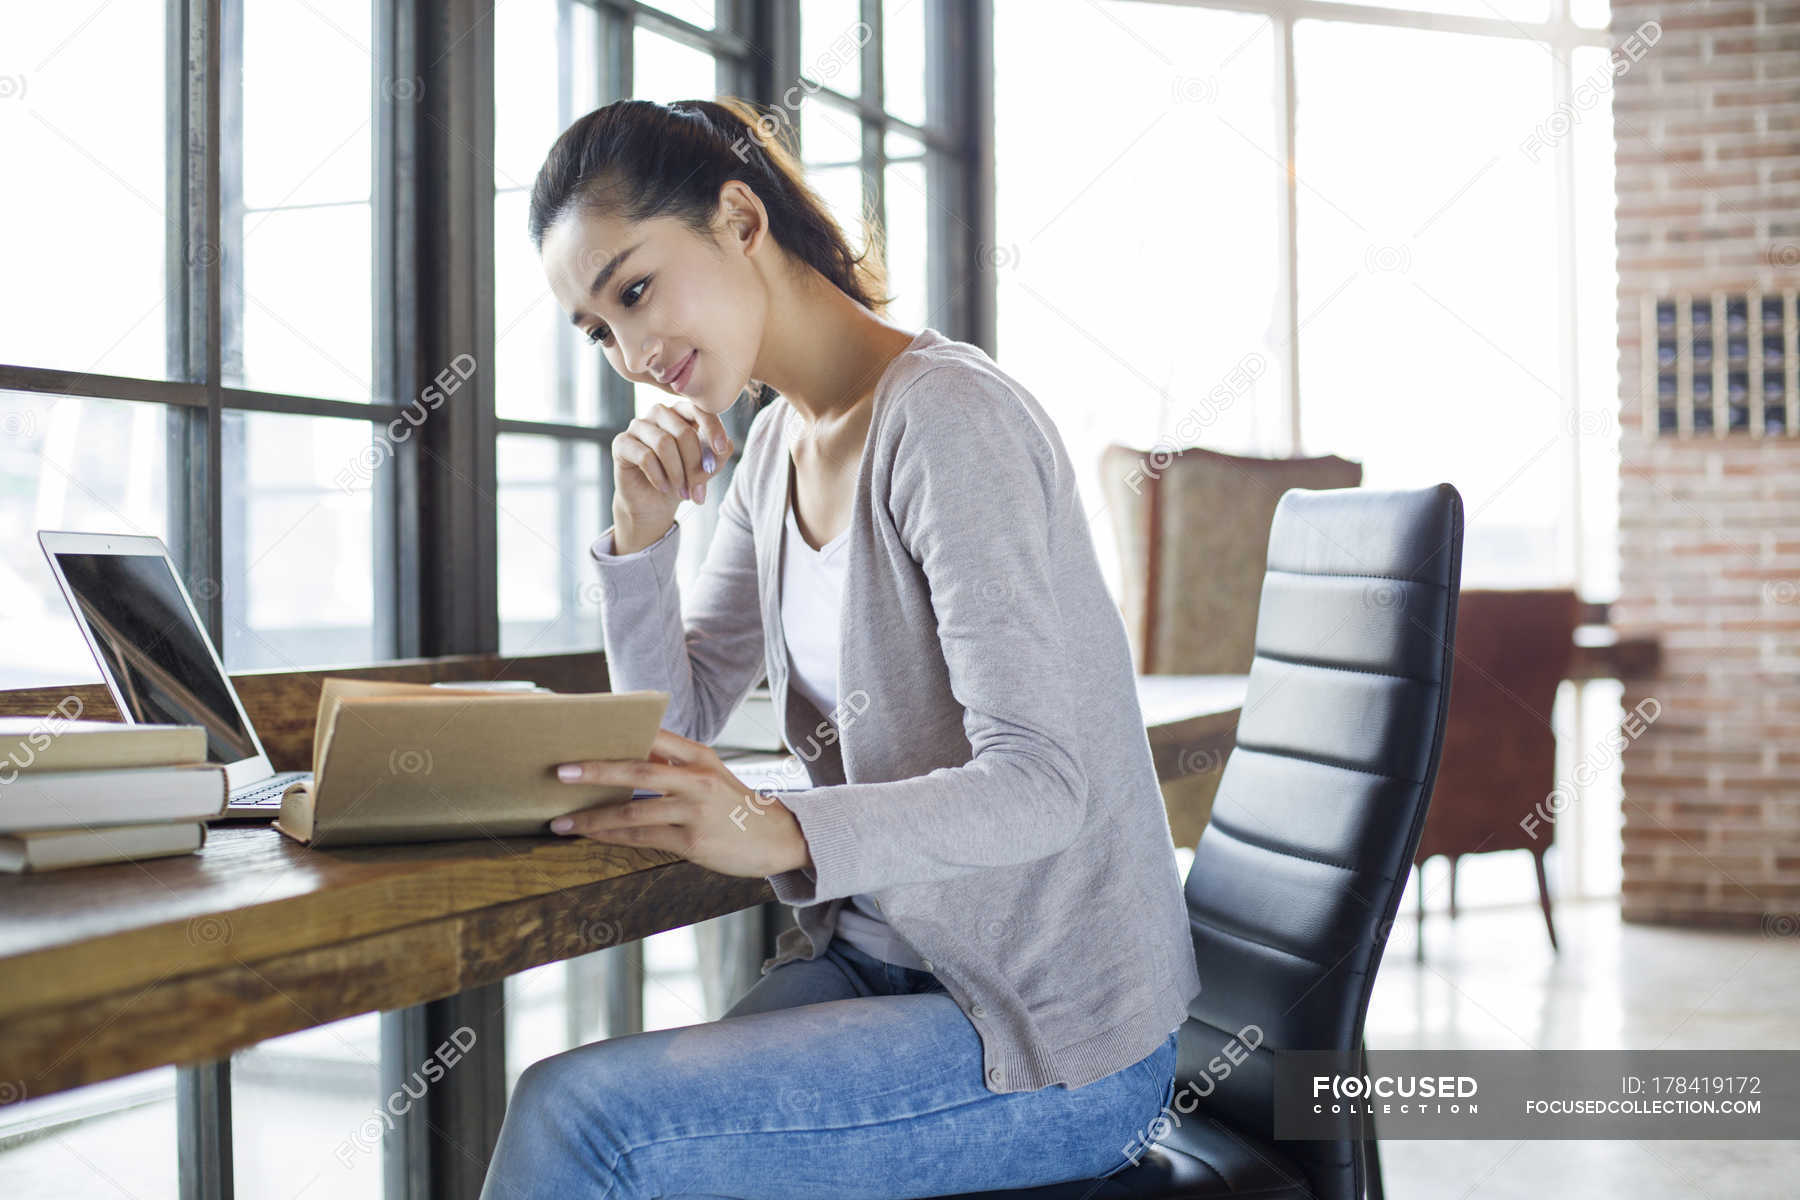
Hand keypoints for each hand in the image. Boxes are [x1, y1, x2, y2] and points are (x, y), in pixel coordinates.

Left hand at [549, 728, 813, 878]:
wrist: (777, 838)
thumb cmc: (734, 806)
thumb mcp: (710, 775)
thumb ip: (673, 764)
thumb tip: (627, 757)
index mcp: (699, 755)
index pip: (652, 736)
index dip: (616, 732)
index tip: (580, 732)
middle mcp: (698, 778)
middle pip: (638, 770)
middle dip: (596, 770)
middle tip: (560, 771)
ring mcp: (696, 810)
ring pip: (634, 811)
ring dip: (594, 817)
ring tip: (563, 821)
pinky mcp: (693, 841)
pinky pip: (643, 838)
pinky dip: (613, 837)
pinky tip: (592, 836)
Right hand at [612, 399, 733, 527]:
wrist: (653, 503)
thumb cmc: (682, 479)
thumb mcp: (706, 469)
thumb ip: (718, 455)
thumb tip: (725, 447)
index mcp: (682, 413)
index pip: (699, 409)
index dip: (713, 427)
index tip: (721, 449)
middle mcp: (659, 413)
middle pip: (683, 432)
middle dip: (694, 465)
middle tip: (697, 490)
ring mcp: (638, 425)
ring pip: (664, 443)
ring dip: (678, 473)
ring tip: (682, 491)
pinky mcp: (621, 443)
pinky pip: (645, 457)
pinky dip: (659, 477)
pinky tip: (664, 488)